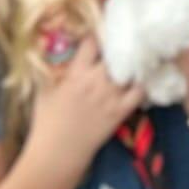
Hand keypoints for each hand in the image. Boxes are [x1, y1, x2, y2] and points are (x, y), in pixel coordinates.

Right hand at [24, 36, 143, 172]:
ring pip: (131, 69)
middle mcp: (96, 81)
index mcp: (76, 74)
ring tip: (138, 56)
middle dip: (120, 46)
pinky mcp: (121, 111)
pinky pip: (140, 92)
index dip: (97, 35)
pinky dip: (143, 83)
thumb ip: (54, 72)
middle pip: (116, 53)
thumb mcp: (44, 92)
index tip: (101, 34)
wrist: (57, 154)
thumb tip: (56, 55)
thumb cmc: (46, 124)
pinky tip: (144, 78)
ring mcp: (111, 96)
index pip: (92, 43)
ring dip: (135, 62)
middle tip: (124, 43)